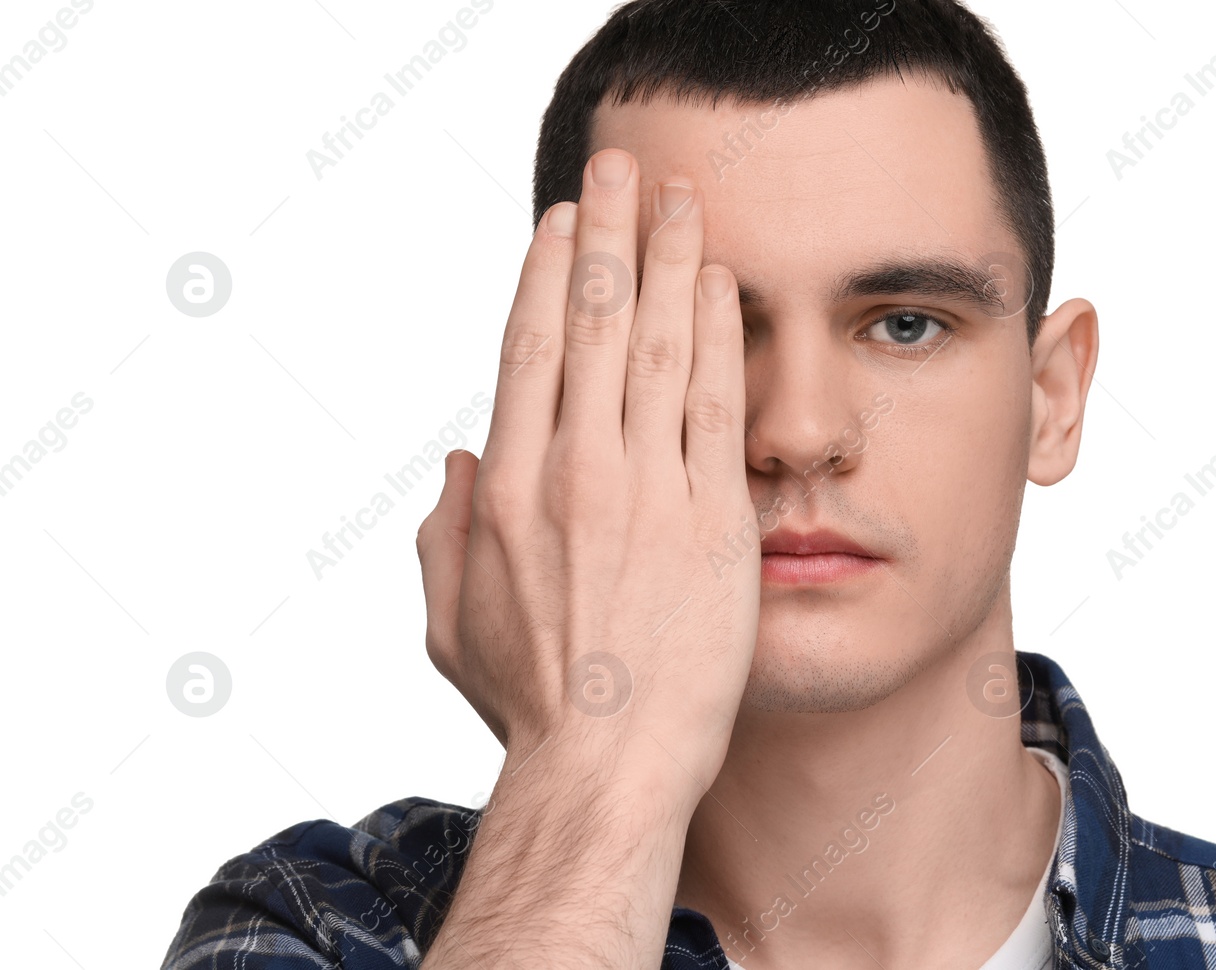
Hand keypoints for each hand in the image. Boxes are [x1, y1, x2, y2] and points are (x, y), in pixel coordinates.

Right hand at [415, 149, 757, 804]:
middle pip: (595, 321)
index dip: (549, 271)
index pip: (530, 347)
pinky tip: (724, 284)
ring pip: (660, 344)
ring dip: (672, 258)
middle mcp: (573, 472)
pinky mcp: (712, 518)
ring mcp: (646, 490)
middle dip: (610, 231)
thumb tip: (454, 462)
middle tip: (624, 167)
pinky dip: (721, 335)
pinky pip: (718, 402)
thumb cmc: (531, 704)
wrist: (608, 766)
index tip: (564, 220)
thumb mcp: (451, 622)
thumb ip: (439, 533)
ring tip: (684, 198)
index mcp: (504, 488)